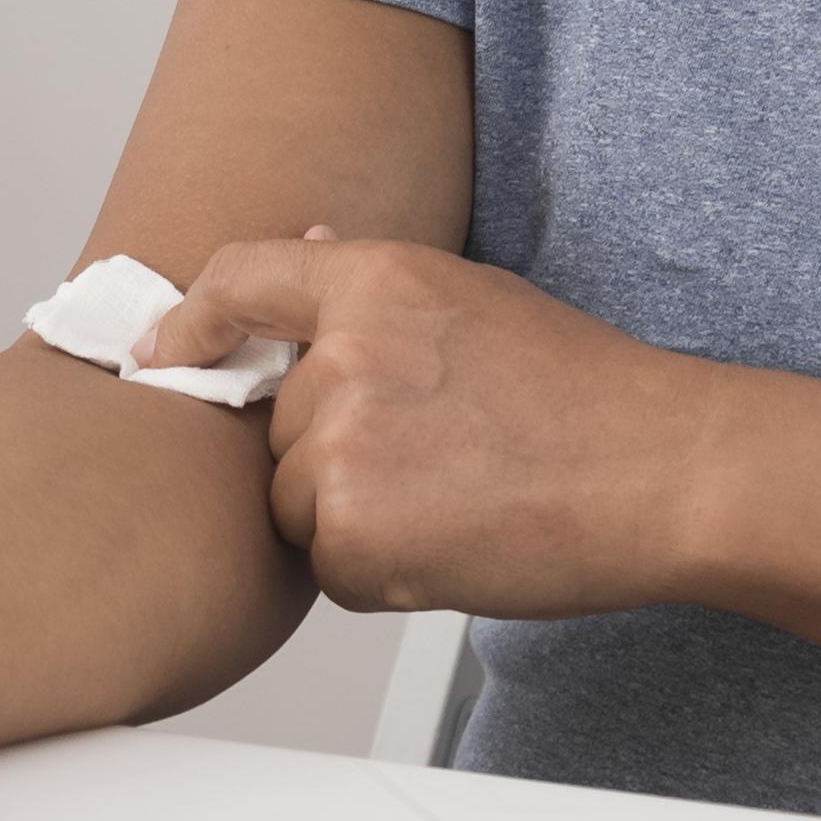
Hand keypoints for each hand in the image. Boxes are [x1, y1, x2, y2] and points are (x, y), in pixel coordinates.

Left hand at [146, 229, 713, 617]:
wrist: (662, 472)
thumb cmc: (586, 394)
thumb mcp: (473, 300)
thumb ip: (372, 286)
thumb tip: (300, 246)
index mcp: (374, 282)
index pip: (237, 280)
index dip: (188, 323)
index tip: (158, 355)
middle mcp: (345, 356)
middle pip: (278, 427)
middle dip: (335, 455)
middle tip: (443, 460)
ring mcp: (344, 446)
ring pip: (296, 503)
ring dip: (354, 519)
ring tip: (458, 500)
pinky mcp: (353, 534)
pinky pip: (327, 568)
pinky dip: (379, 574)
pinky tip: (457, 545)